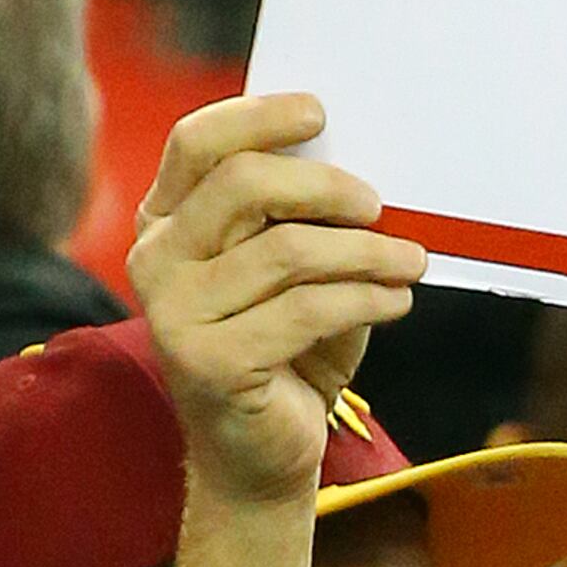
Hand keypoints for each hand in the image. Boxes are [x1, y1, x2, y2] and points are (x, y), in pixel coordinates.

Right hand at [128, 94, 426, 511]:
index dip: (258, 116)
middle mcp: (155, 259)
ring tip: (412, 262)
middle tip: (379, 204)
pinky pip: (305, 310)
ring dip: (367, 252)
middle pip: (242, 183)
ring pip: (286, 251)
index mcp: (166, 221)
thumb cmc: (287, 349)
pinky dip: (365, 299)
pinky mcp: (208, 362)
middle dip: (325, 186)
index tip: (321, 113)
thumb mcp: (295, 272)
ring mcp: (173, 313)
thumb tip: (365, 175)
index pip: (197, 143)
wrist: (261, 453)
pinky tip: (396, 301)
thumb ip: (305, 219)